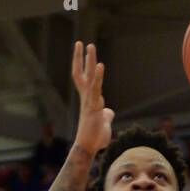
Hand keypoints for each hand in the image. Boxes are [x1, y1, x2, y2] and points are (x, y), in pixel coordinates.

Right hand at [72, 41, 114, 157]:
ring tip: (90, 46)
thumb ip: (106, 114)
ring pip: (89, 77)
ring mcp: (89, 101)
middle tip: (83, 43)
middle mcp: (86, 97)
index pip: (82, 78)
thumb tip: (108, 112)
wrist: (89, 147)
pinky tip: (100, 65)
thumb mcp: (103, 123)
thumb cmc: (95, 137)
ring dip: (90, 61)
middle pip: (83, 73)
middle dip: (83, 58)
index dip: (81, 64)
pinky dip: (98, 77)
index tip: (81, 52)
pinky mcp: (94, 106)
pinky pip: (96, 89)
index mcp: (88, 99)